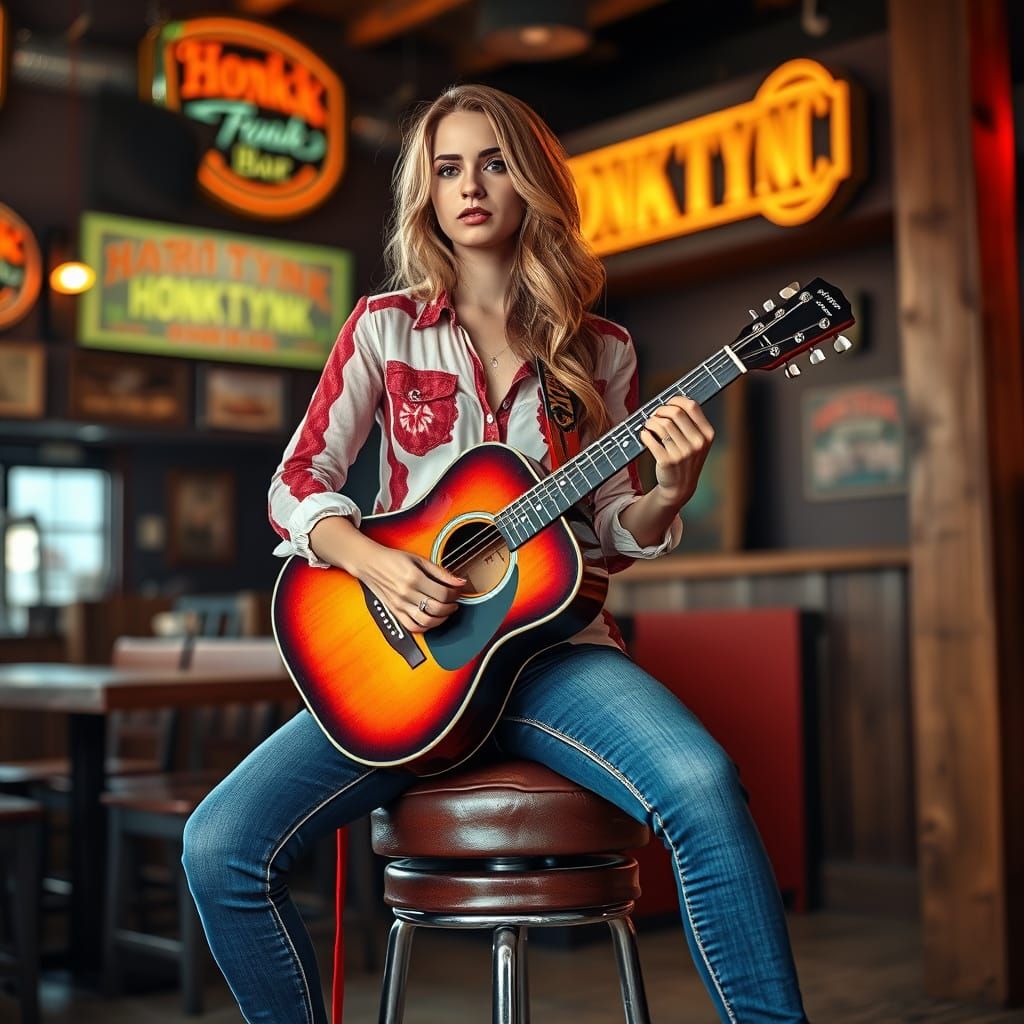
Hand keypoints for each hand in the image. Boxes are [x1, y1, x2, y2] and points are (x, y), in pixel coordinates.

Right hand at [347, 540, 465, 634]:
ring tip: (445, 611)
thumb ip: (441, 572)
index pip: (443, 593)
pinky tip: (431, 619)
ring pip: (427, 621)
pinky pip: (412, 627)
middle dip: (451, 606)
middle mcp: (406, 593)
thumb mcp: (419, 559)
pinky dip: (425, 627)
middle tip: (454, 601)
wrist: (370, 563)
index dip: (455, 593)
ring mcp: (399, 605)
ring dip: (441, 619)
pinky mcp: (395, 612)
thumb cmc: (393, 559)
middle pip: (437, 608)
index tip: (458, 590)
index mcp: (414, 577)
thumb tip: (459, 582)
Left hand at [639, 396, 714, 508]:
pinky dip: (644, 433)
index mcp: (707, 434)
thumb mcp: (697, 442)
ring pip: (661, 424)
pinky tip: (645, 434)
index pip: (692, 406)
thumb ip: (690, 423)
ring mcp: (683, 453)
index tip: (668, 403)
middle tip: (654, 414)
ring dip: (651, 421)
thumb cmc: (686, 458)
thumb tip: (672, 402)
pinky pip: (650, 438)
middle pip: (675, 413)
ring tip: (649, 425)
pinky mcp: (667, 461)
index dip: (676, 400)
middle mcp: (697, 443)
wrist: (680, 486)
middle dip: (661, 410)